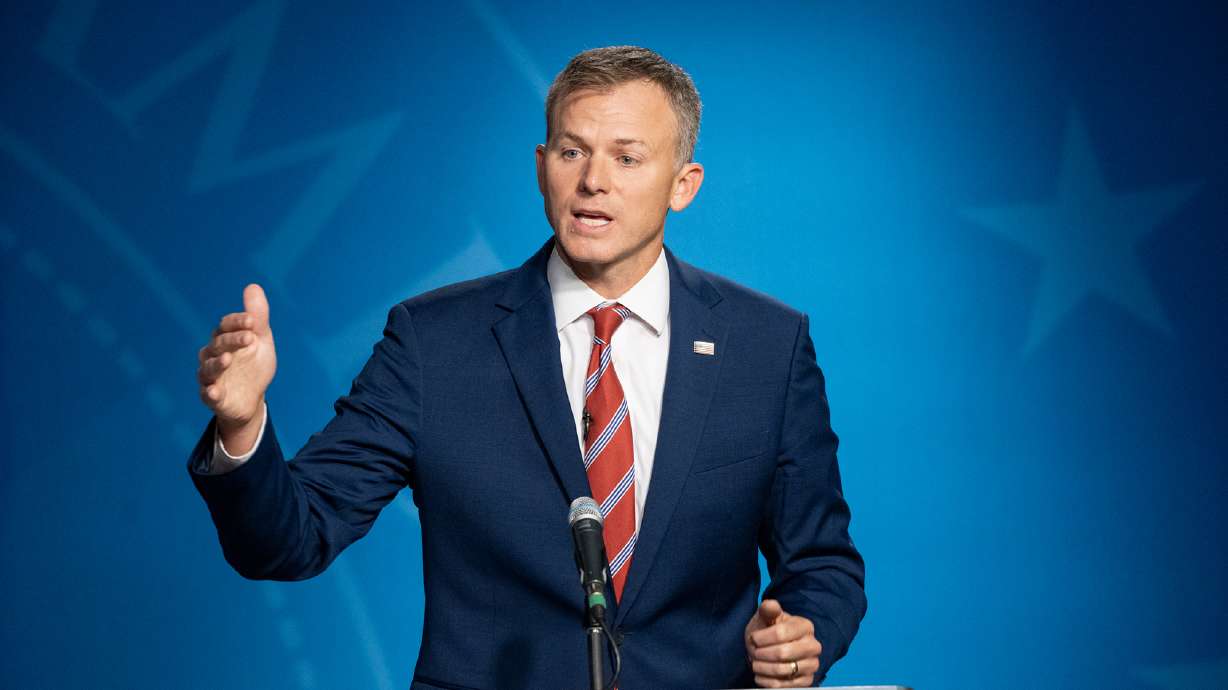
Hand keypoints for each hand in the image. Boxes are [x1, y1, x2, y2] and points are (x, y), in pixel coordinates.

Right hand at [197, 284, 276, 449]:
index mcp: (224, 339)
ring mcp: (211, 376)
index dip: (238, 321)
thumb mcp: (260, 340)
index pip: (226, 325)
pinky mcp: (212, 396)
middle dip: (232, 340)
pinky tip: (215, 390)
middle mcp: (213, 355)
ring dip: (217, 363)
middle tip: (250, 338)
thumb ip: (257, 316)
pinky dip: (210, 392)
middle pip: (218, 344)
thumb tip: (253, 286)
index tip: (252, 320)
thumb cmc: (253, 364)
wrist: (252, 397)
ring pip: (208, 368)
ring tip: (228, 359)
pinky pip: (207, 394)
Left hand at [744, 599, 821, 687]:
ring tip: (755, 663)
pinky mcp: (807, 681)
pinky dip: (767, 681)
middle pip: (782, 653)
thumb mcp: (765, 617)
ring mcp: (812, 664)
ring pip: (782, 670)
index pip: (780, 633)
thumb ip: (767, 610)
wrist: (772, 649)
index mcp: (805, 626)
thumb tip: (771, 605)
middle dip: (761, 654)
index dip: (762, 638)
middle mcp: (813, 645)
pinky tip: (760, 674)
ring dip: (762, 668)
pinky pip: (783, 685)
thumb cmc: (768, 630)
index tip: (753, 638)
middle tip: (754, 652)